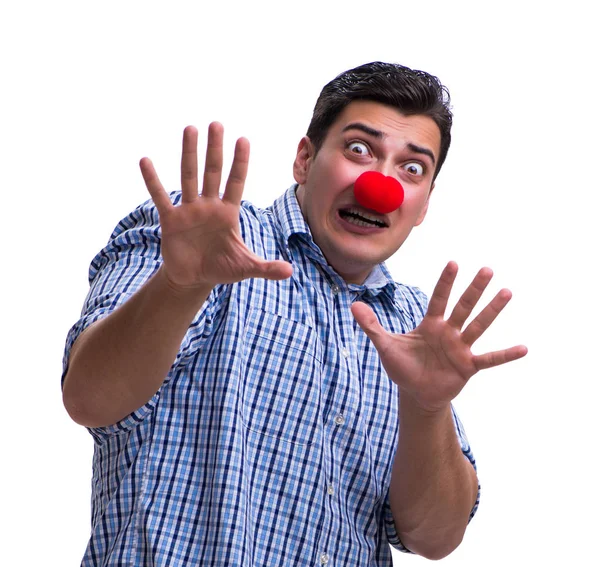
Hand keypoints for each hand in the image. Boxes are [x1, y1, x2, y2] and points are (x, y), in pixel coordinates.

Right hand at [139, 123, 292, 289]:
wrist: (194, 279)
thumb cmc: (221, 268)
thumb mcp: (246, 268)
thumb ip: (267, 267)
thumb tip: (290, 272)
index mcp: (228, 213)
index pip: (236, 182)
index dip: (240, 163)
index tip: (243, 139)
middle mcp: (209, 205)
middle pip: (213, 172)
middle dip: (215, 149)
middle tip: (216, 124)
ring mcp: (189, 210)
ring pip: (189, 177)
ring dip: (189, 154)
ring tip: (190, 129)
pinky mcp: (170, 220)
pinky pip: (160, 197)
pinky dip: (153, 180)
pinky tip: (145, 161)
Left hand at [351, 262, 526, 413]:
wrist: (415, 393)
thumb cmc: (402, 366)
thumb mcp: (385, 345)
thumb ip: (371, 325)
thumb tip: (353, 305)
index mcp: (430, 324)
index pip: (438, 299)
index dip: (445, 283)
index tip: (453, 263)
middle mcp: (448, 332)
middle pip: (462, 306)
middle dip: (473, 289)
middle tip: (487, 269)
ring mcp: (460, 348)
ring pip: (478, 325)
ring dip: (492, 311)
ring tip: (506, 292)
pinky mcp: (468, 366)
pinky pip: (489, 359)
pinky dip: (505, 354)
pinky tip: (524, 348)